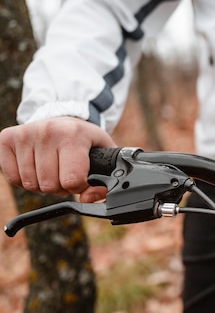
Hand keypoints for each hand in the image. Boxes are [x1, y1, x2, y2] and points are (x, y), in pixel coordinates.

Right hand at [0, 116, 115, 201]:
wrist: (62, 116)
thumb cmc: (84, 139)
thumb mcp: (104, 153)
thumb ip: (104, 180)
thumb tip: (88, 199)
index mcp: (74, 135)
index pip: (72, 180)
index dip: (78, 187)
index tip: (81, 177)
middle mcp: (48, 132)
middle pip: (49, 185)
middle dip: (60, 187)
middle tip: (65, 172)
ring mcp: (25, 134)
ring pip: (30, 184)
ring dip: (42, 184)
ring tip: (52, 167)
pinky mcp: (6, 139)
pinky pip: (13, 178)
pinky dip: (25, 179)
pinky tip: (35, 165)